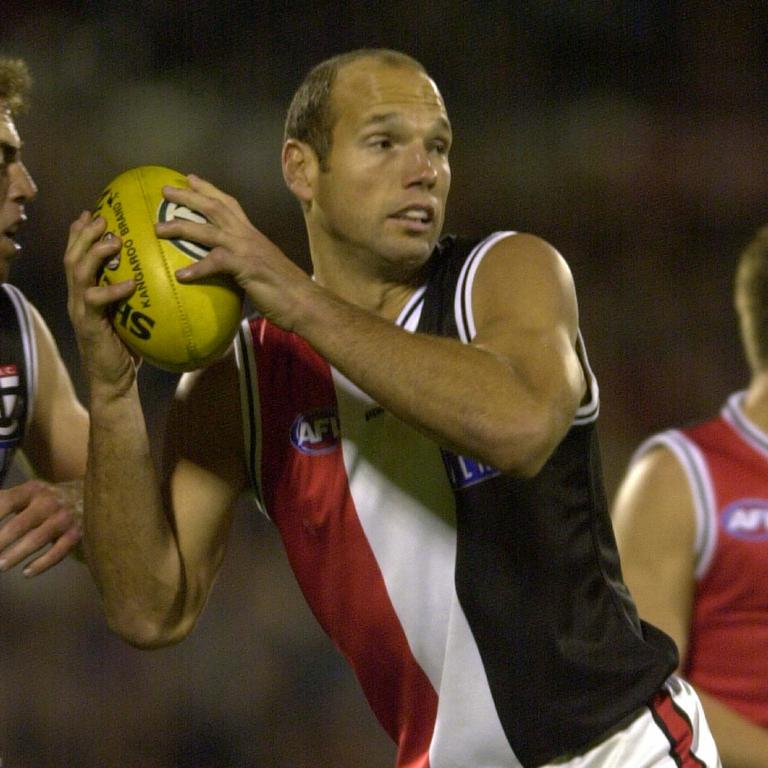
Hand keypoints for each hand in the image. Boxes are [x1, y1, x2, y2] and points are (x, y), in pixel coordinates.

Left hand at [0, 479, 82, 575]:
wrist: (89, 496)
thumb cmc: (48, 499)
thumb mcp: (28, 493)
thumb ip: (4, 502)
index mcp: (32, 490)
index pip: (5, 502)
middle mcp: (48, 503)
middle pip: (19, 525)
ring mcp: (64, 519)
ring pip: (37, 539)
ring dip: (16, 554)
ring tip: (0, 566)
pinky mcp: (76, 534)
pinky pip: (59, 551)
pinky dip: (42, 563)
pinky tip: (26, 573)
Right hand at [64, 212, 139, 391]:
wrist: (114, 381)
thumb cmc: (128, 348)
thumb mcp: (132, 316)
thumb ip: (137, 297)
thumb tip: (164, 278)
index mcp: (86, 292)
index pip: (77, 255)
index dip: (82, 233)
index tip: (94, 212)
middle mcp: (78, 297)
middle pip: (72, 256)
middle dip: (86, 234)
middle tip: (102, 217)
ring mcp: (81, 310)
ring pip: (78, 272)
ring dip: (94, 253)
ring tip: (114, 240)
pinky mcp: (90, 325)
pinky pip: (96, 301)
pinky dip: (111, 289)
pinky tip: (129, 282)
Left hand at [155, 175, 313, 330]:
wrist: (304, 301)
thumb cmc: (284, 289)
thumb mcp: (260, 267)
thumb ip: (243, 262)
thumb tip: (227, 268)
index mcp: (251, 234)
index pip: (228, 204)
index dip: (208, 190)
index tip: (190, 179)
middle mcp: (248, 235)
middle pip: (214, 207)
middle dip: (188, 196)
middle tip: (165, 190)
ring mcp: (247, 249)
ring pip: (208, 230)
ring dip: (181, 227)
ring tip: (159, 229)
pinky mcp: (246, 267)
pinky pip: (216, 263)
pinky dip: (197, 268)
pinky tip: (181, 276)